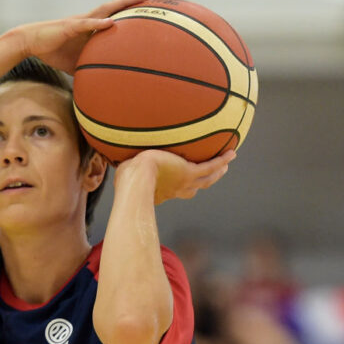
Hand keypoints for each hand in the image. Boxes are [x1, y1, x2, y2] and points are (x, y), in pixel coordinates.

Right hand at [12, 0, 155, 73]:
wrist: (30, 43)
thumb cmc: (53, 51)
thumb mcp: (77, 63)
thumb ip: (91, 68)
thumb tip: (103, 86)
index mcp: (92, 27)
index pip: (116, 15)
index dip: (133, 9)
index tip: (151, 3)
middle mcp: (89, 20)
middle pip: (116, 6)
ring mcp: (80, 21)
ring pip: (105, 9)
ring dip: (122, 3)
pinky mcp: (69, 27)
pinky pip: (86, 24)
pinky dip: (98, 23)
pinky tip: (111, 22)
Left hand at [116, 149, 235, 204]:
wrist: (136, 178)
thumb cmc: (125, 177)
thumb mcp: (125, 171)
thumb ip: (123, 166)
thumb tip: (112, 159)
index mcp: (161, 191)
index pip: (174, 191)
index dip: (180, 188)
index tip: (181, 184)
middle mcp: (175, 189)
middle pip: (194, 188)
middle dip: (203, 182)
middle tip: (212, 176)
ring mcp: (184, 182)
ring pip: (207, 179)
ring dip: (217, 172)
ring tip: (226, 164)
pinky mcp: (189, 172)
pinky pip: (211, 166)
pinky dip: (222, 160)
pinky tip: (231, 153)